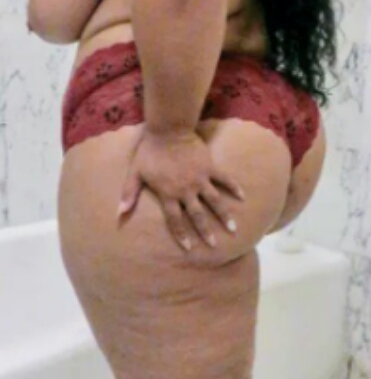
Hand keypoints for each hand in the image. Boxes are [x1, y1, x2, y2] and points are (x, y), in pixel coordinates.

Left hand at [118, 128, 243, 251]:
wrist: (168, 130)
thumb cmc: (149, 152)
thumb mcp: (135, 173)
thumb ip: (129, 194)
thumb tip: (119, 214)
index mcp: (168, 194)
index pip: (175, 220)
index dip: (181, 235)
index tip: (189, 248)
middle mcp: (186, 190)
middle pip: (198, 215)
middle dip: (205, 232)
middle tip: (214, 245)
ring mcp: (200, 179)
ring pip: (215, 201)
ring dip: (224, 215)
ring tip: (233, 229)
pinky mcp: (210, 167)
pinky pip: (224, 179)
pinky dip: (234, 187)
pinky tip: (242, 197)